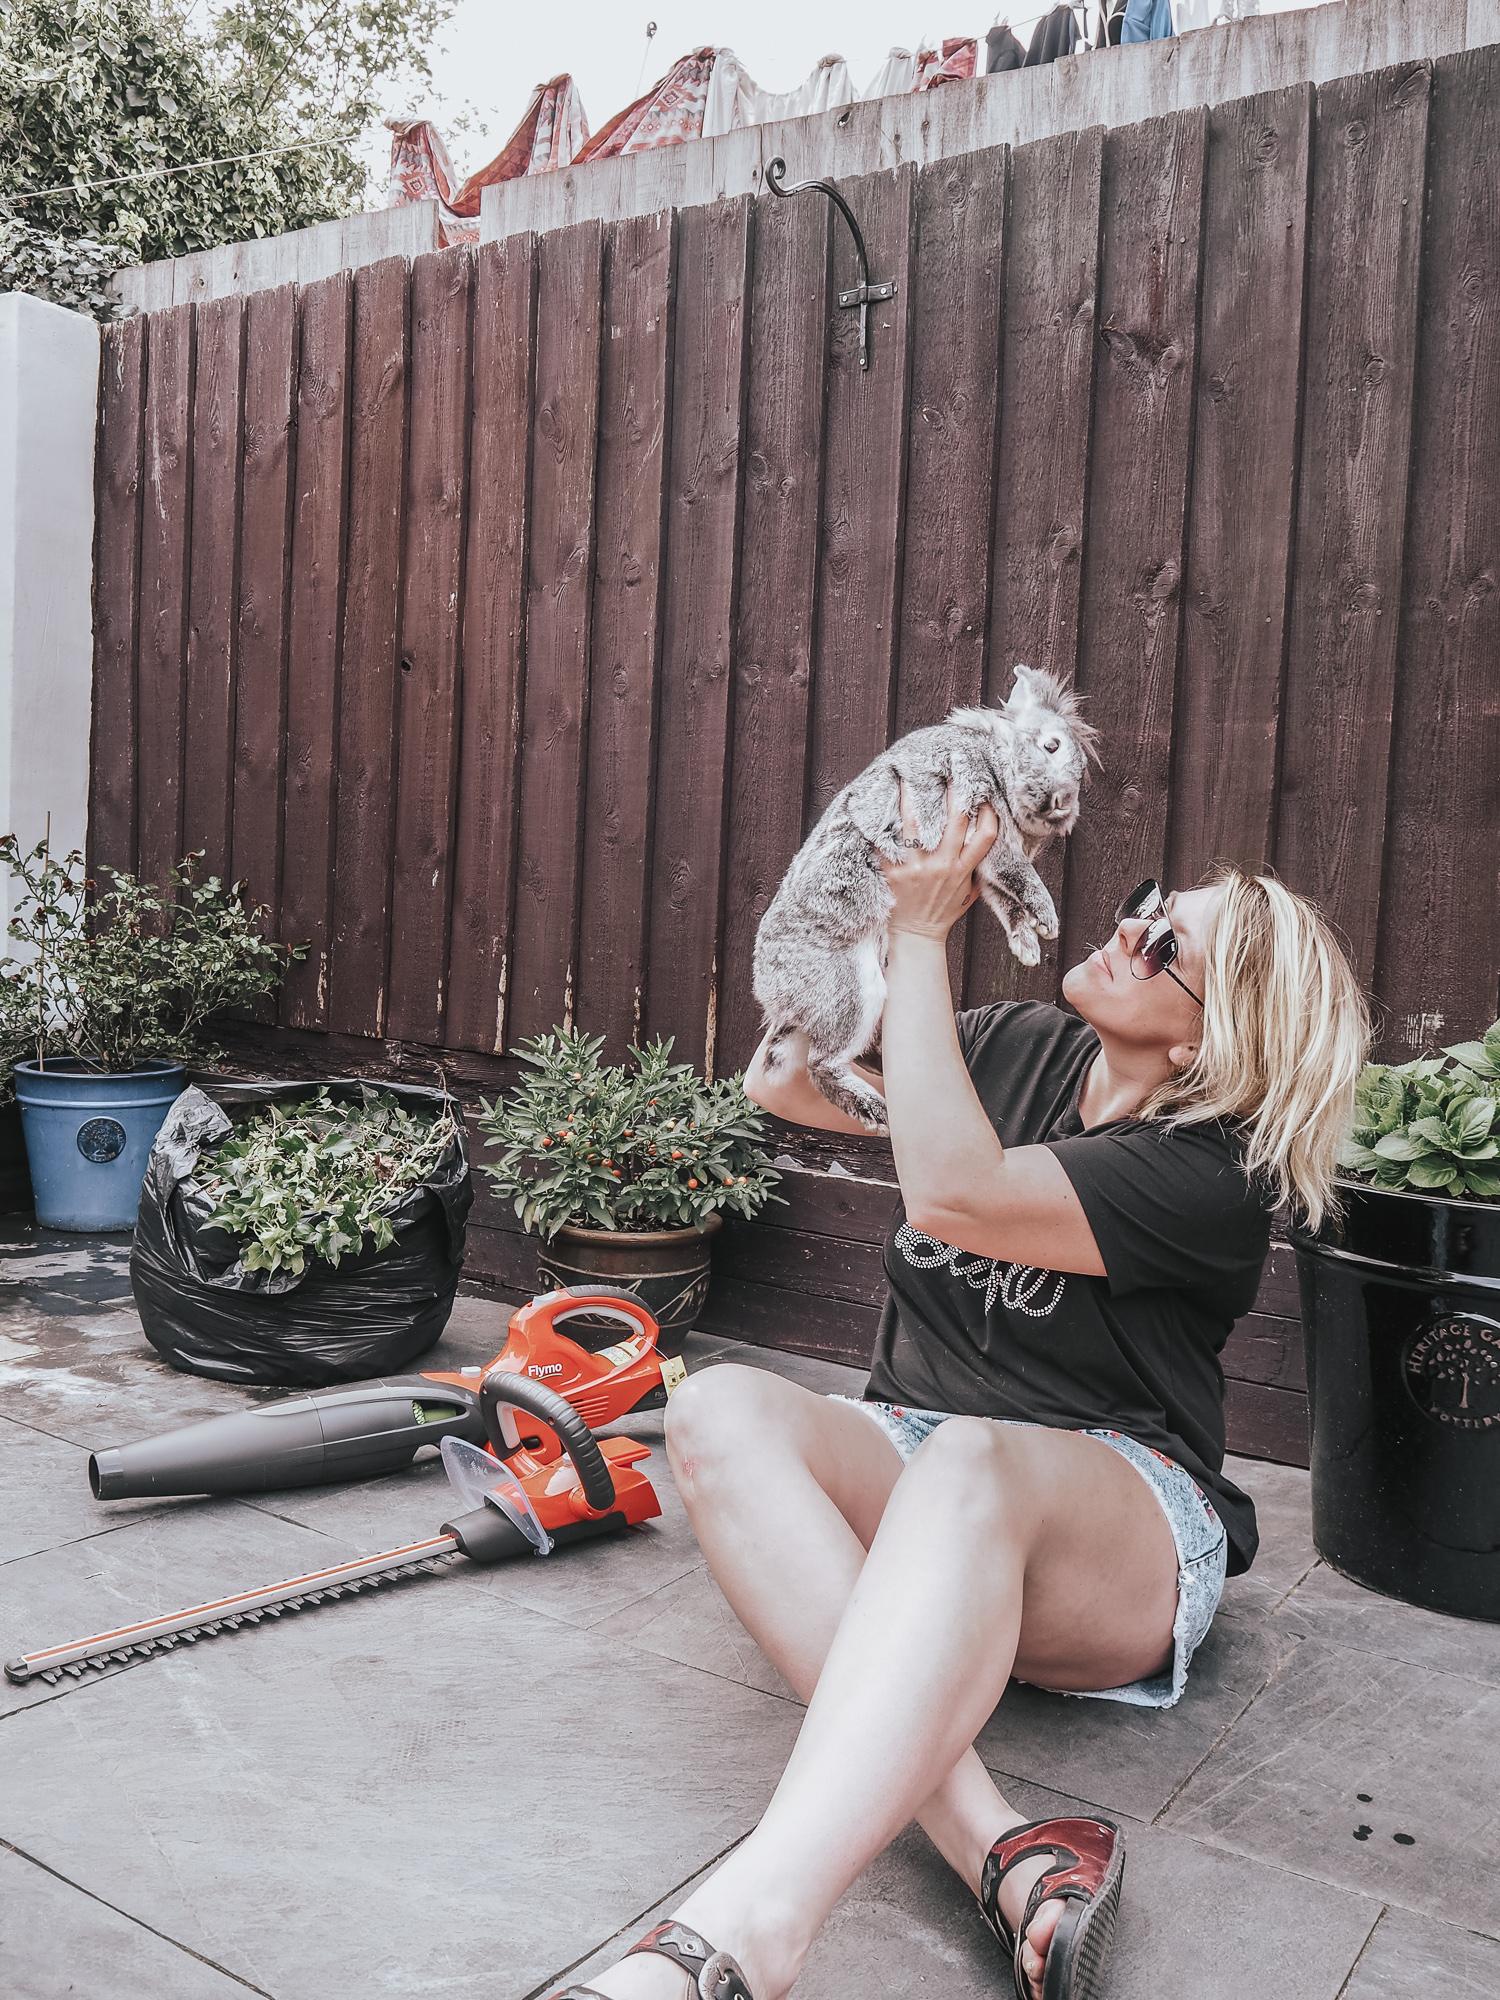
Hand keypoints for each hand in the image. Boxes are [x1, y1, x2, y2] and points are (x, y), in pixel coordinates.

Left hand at [878, 783, 998, 939]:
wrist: (917, 935)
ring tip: (909, 775)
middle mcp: (943, 865)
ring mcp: (917, 868)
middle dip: (955, 792)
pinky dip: (883, 823)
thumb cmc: (943, 911)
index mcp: (963, 869)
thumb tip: (983, 839)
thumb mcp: (969, 892)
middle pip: (955, 821)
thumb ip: (975, 867)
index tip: (983, 793)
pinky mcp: (894, 872)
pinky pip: (887, 842)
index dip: (988, 811)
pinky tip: (879, 804)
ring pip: (917, 824)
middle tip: (950, 768)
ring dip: (914, 797)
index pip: (986, 835)